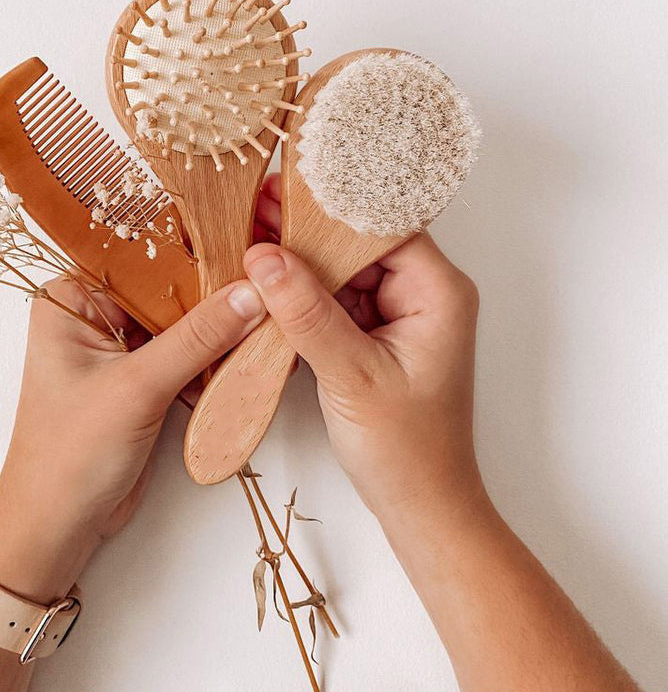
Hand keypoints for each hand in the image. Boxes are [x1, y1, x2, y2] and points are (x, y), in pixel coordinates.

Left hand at [0, 276, 265, 602]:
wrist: (59, 525)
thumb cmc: (70, 454)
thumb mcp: (137, 387)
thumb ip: (197, 338)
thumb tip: (250, 294)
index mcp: (72, 298)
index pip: (142, 260)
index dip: (192, 252)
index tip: (244, 247)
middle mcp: (94, 314)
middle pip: (167, 289)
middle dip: (213, 295)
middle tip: (266, 287)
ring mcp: (120, 347)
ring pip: (182, 322)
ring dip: (220, 329)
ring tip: (266, 321)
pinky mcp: (142, 378)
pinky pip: (187, 353)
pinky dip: (214, 358)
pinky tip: (248, 356)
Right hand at [247, 180, 481, 520]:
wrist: (422, 505)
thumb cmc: (406, 449)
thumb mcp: (350, 375)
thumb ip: (306, 312)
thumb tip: (265, 257)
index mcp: (438, 292)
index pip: (381, 225)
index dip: (331, 205)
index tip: (284, 187)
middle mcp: (425, 293)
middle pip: (360, 243)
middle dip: (308, 232)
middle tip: (257, 209)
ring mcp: (401, 314)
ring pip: (345, 270)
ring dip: (303, 264)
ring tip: (253, 242)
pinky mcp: (380, 334)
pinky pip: (340, 300)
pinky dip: (307, 296)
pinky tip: (270, 285)